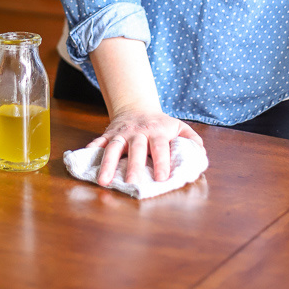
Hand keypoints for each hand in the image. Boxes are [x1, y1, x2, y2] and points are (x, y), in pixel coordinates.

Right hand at [87, 110, 203, 186]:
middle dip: (133, 166)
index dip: (162, 162)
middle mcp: (138, 133)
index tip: (163, 179)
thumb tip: (201, 154)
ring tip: (103, 181)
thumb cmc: (161, 124)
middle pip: (136, 149)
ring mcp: (122, 133)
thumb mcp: (179, 126)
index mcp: (157, 132)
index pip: (160, 147)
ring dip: (107, 163)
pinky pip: (99, 141)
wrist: (137, 106)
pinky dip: (92, 150)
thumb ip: (192, 139)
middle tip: (132, 182)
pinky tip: (86, 161)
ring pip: (113, 147)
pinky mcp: (109, 134)